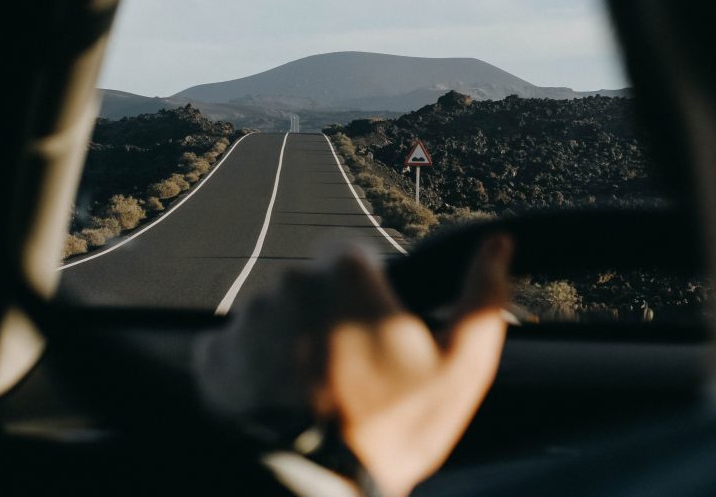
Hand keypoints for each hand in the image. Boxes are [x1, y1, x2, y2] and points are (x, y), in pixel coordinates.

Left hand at [192, 235, 512, 496]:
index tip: (376, 332)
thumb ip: (484, 298)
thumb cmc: (391, 431)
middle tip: (349, 371)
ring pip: (276, 315)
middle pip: (313, 285)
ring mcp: (246, 319)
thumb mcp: (460, 370)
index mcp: (345, 272)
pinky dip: (255, 368)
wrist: (314, 492)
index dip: (368, 292)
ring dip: (292, 341)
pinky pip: (239, 347)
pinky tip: (279, 402)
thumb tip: (500, 244)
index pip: (352, 255)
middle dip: (329, 315)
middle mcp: (289, 282)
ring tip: (313, 393)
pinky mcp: (215, 356)